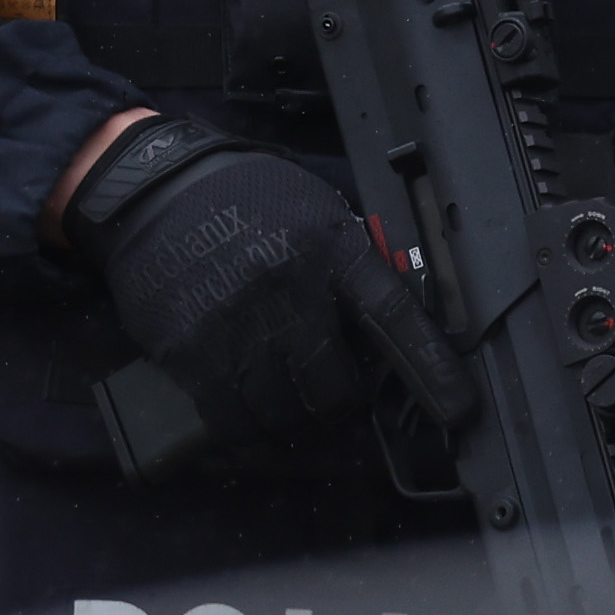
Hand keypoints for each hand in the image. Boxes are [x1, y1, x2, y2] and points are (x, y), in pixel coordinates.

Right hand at [65, 123, 439, 460]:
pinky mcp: (192, 353)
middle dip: (339, 399)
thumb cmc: (245, 199)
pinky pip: (232, 420)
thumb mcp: (315, 214)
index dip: (431, 371)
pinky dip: (245, 425)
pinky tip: (246, 406)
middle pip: (335, 388)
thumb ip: (349, 269)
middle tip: (329, 388)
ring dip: (290, 413)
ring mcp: (238, 327)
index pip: (395, 320)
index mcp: (331, 251)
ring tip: (283, 390)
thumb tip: (382, 335)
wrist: (155, 189)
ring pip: (284, 412)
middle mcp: (289, 292)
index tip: (459, 410)